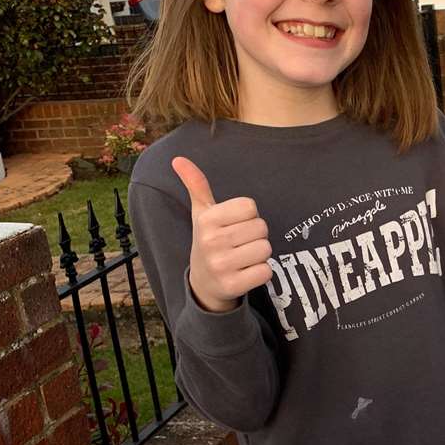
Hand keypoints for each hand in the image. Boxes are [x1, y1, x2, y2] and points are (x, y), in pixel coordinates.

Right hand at [172, 157, 272, 312]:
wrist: (203, 284)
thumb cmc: (209, 242)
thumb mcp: (201, 213)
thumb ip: (196, 185)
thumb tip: (178, 158)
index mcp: (207, 219)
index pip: (250, 206)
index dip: (248, 216)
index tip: (234, 226)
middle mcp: (212, 241)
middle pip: (261, 227)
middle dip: (255, 236)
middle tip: (239, 244)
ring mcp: (221, 266)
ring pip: (266, 249)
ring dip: (259, 255)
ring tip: (242, 258)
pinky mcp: (232, 286)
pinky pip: (266, 271)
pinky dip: (261, 272)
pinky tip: (245, 273)